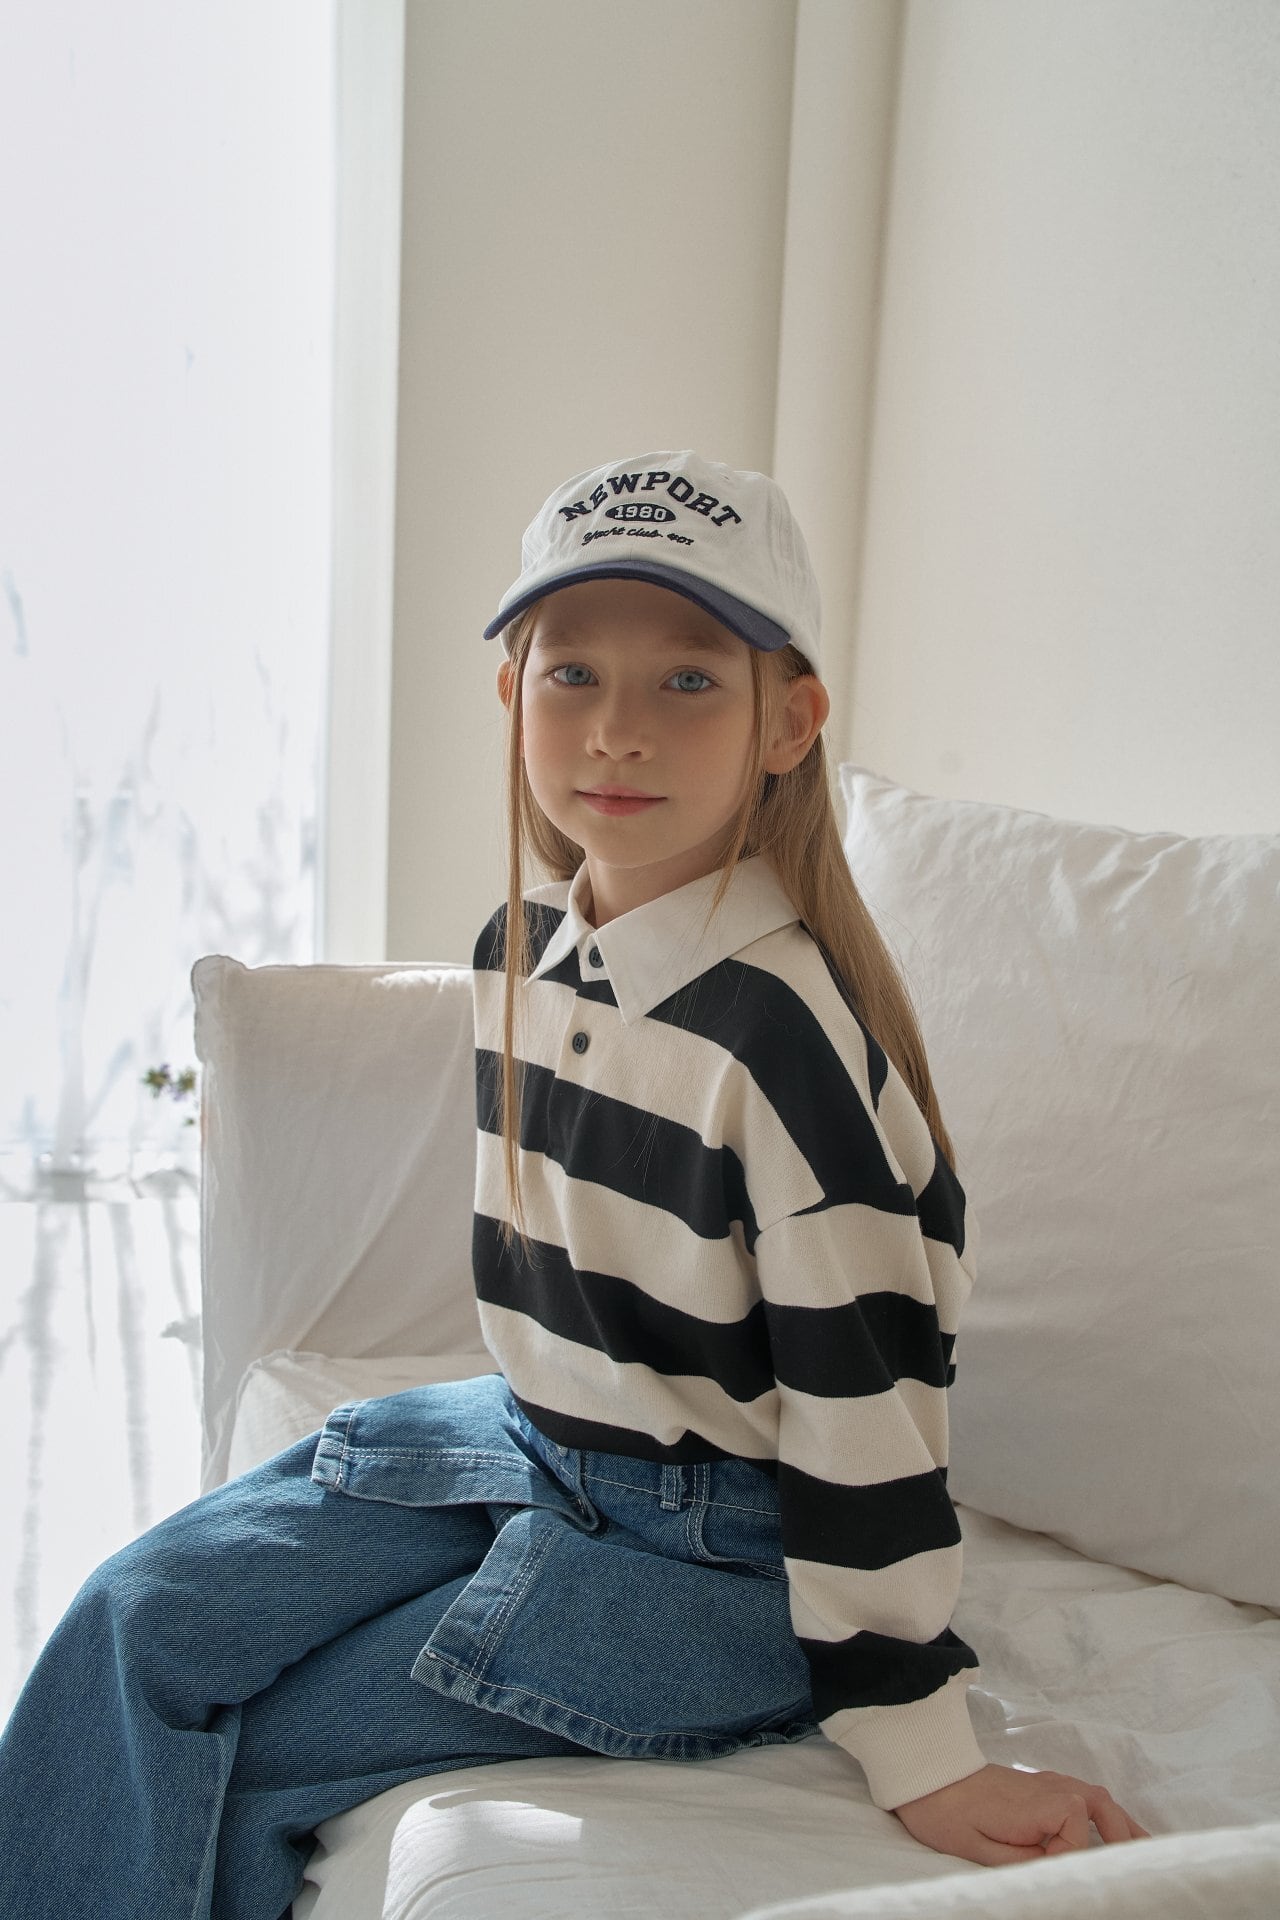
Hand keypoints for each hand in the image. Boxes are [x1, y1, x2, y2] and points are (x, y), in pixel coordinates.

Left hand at [892, 1763, 1151, 1867]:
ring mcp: (1047, 1782)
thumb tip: (1062, 1871)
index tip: (1053, 1874)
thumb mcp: (982, 1851)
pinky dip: (1103, 1811)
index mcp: (1042, 1802)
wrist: (925, 1774)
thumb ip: (1028, 1863)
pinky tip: (1111, 1827)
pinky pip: (1082, 1794)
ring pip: (1098, 1799)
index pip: (1079, 1841)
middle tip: (1148, 1863)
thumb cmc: (946, 1813)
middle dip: (1127, 1837)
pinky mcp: (1039, 1783)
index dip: (1071, 1863)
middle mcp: (1052, 1787)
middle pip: (1103, 1809)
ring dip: (1121, 1823)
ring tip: (1145, 1849)